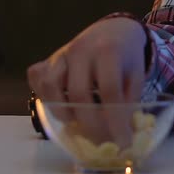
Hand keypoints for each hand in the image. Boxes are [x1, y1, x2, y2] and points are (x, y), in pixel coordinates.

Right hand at [27, 17, 147, 144]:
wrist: (113, 30)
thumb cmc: (126, 58)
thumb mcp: (136, 75)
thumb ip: (130, 103)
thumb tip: (121, 137)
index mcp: (108, 51)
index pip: (110, 90)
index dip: (115, 120)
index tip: (122, 143)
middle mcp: (81, 50)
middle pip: (79, 93)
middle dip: (90, 123)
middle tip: (101, 140)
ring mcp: (61, 54)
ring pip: (51, 86)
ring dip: (63, 111)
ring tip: (78, 123)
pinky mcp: (48, 59)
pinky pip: (38, 79)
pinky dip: (44, 96)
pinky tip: (60, 106)